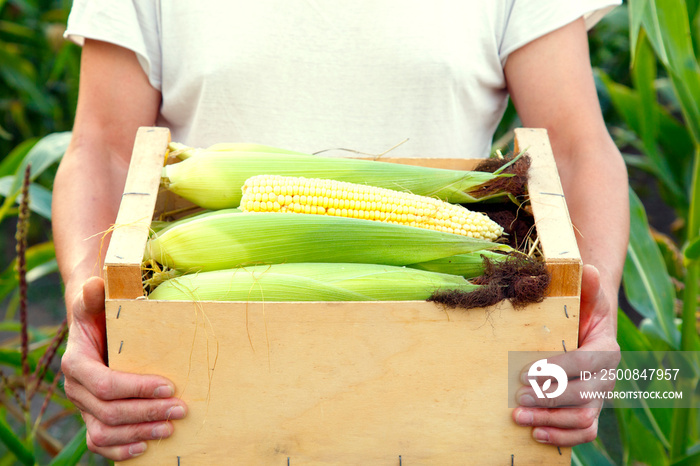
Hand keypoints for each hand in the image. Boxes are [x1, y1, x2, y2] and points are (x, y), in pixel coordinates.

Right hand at [61, 277, 187, 460]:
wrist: (95, 328)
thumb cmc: (100, 313)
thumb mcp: (96, 302)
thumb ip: (94, 296)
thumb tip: (96, 283)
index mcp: (76, 363)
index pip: (106, 384)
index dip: (137, 388)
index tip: (169, 386)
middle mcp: (76, 389)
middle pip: (110, 412)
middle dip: (148, 412)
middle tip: (181, 409)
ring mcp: (83, 407)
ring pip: (104, 432)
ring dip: (139, 434)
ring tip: (170, 429)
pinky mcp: (93, 419)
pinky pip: (100, 443)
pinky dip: (121, 450)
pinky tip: (146, 448)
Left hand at [512, 264, 620, 446]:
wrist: (586, 328)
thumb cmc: (581, 311)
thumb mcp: (585, 296)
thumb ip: (587, 286)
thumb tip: (589, 270)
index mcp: (607, 350)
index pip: (585, 362)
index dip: (557, 369)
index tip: (526, 371)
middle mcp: (606, 378)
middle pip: (584, 395)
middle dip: (550, 398)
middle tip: (519, 397)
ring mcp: (598, 398)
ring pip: (583, 418)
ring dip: (551, 421)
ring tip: (519, 418)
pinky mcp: (588, 412)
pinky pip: (583, 433)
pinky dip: (562, 438)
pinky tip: (535, 435)